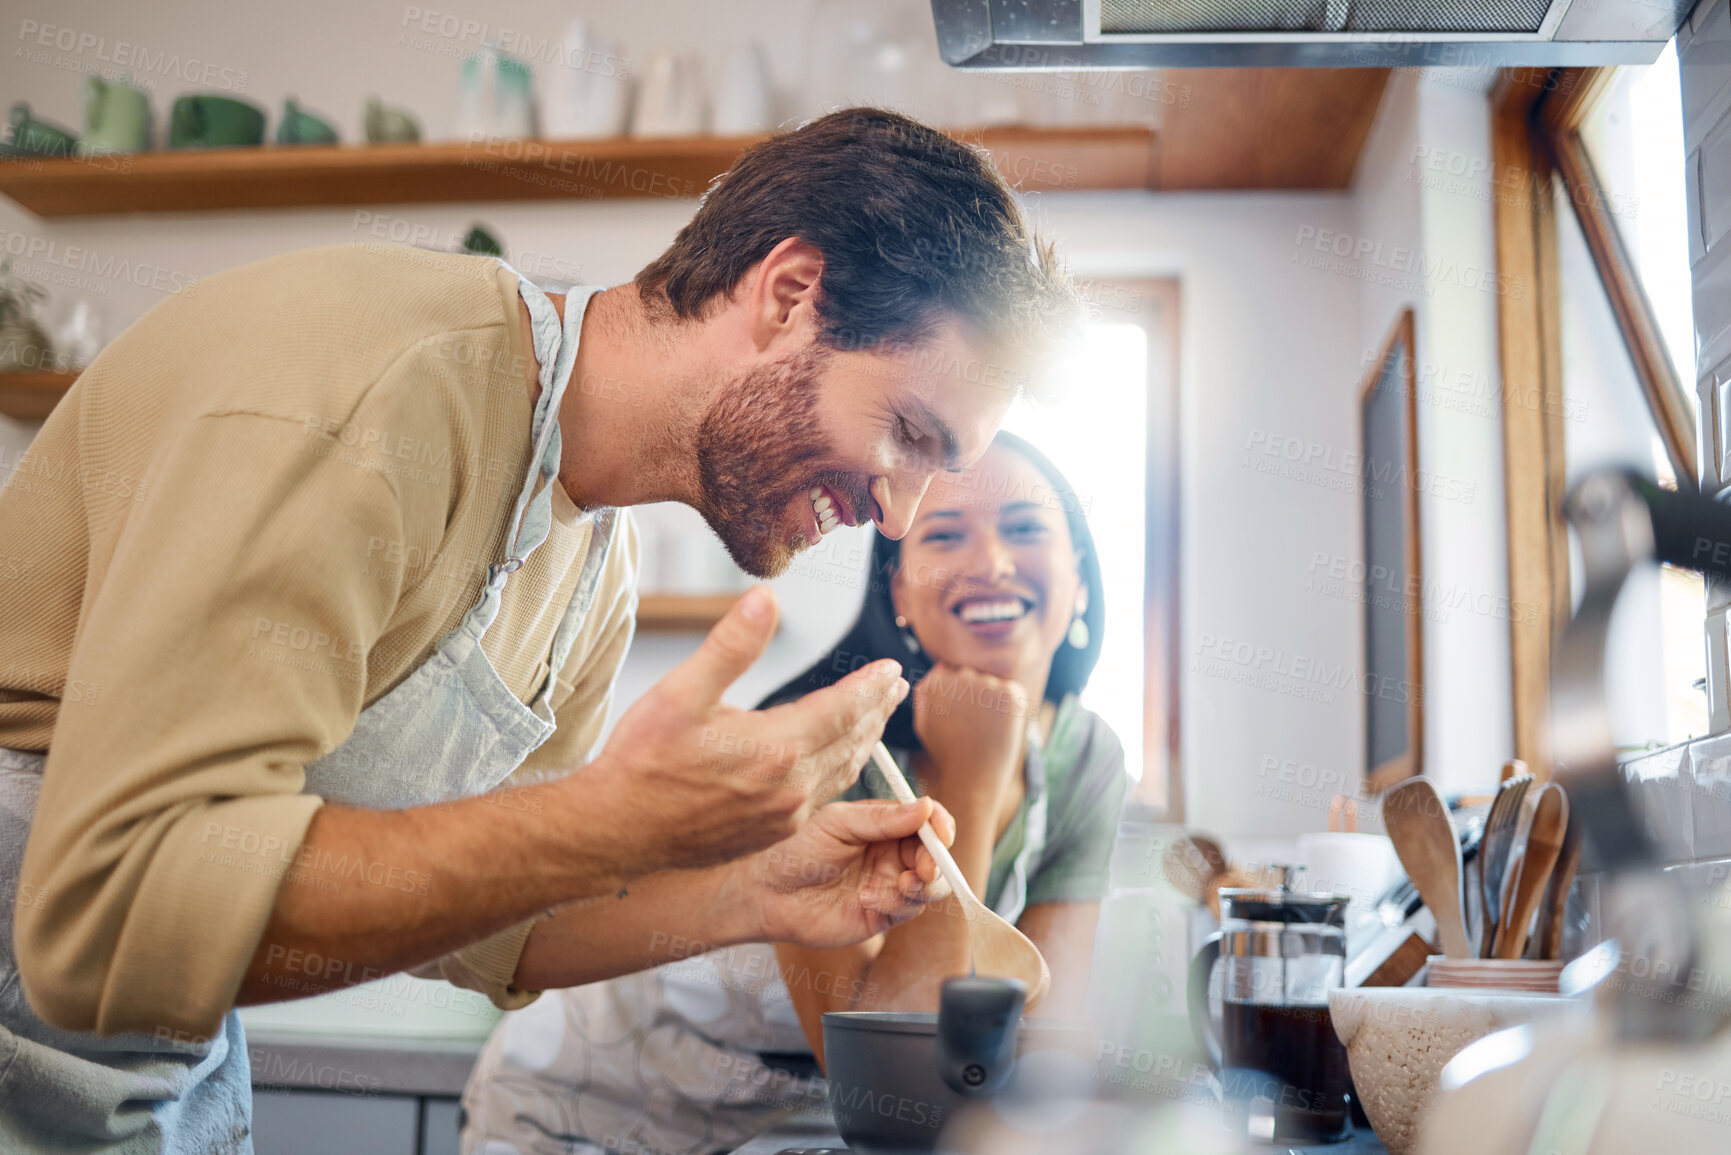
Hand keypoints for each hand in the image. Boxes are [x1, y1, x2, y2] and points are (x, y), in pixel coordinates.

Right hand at [583, 586, 908, 874]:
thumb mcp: (680, 692)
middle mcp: (791, 787)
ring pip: (842, 771)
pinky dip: (841, 770)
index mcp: (775, 748)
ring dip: (864, 740)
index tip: (891, 667)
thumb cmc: (643, 761)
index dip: (869, 686)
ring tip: (878, 717)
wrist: (616, 832)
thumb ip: (730, 645)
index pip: (841, 709)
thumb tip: (765, 597)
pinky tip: (839, 760)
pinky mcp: (773, 834)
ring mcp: (785, 816)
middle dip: (876, 710)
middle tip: (896, 685)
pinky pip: (824, 796)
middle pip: (851, 740)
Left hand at [740, 798, 957, 948]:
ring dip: (923, 886)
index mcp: (886, 826)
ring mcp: (891, 884)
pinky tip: (865, 899)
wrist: (774, 895)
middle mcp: (893, 854)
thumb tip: (925, 807)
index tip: (941, 833)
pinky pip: (908, 909)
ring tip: (901, 885)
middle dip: (937, 861)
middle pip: (936, 855)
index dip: (940, 825)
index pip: (927, 821)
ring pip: (931, 886)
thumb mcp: (838, 824)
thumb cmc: (800, 852)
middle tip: (925, 869)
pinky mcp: (885, 913)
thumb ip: (882, 819)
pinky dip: (894, 903)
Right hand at [911, 663, 1031, 803]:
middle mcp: (960, 675)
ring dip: (992, 701)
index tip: (958, 716)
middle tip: (972, 726)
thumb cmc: (947, 751)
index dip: (957, 696)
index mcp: (936, 680)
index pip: (951, 672)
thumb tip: (939, 667)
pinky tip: (999, 727)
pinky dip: (1009, 708)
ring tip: (984, 729)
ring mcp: (986, 683)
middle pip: (972, 675)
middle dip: (974, 695)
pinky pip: (1011, 692)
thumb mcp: (924, 722)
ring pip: (991, 684)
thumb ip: (926, 692)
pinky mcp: (1009, 693)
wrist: (972, 776)